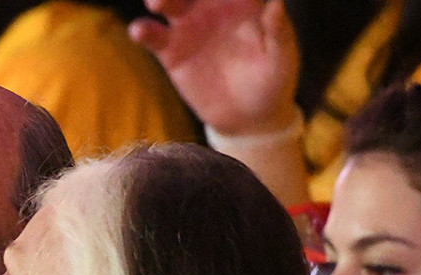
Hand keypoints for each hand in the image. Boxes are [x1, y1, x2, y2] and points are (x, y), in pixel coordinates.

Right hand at [130, 0, 300, 135]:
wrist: (249, 118)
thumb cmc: (273, 81)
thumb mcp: (281, 58)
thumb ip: (278, 31)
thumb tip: (277, 3)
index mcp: (241, 2)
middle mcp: (212, 8)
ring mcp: (189, 29)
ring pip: (170, 5)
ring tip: (156, 2)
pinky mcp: (172, 54)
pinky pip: (155, 38)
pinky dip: (145, 32)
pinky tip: (139, 31)